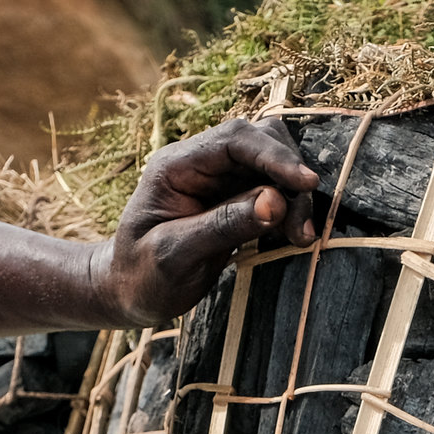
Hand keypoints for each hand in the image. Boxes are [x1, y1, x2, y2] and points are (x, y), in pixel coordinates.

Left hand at [92, 117, 319, 325]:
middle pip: (262, 143)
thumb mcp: (175, 255)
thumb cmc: (141, 276)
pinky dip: (290, 211)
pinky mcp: (234, 201)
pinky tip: (294, 238)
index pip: (235, 139)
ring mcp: (218, 181)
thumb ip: (222, 225)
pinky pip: (273, 192)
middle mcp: (200, 164)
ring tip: (301, 238)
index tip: (306, 183)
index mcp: (176, 165)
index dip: (275, 156)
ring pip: (273, 168)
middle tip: (301, 227)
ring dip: (295, 198)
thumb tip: (275, 201)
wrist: (127, 294)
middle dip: (290, 178)